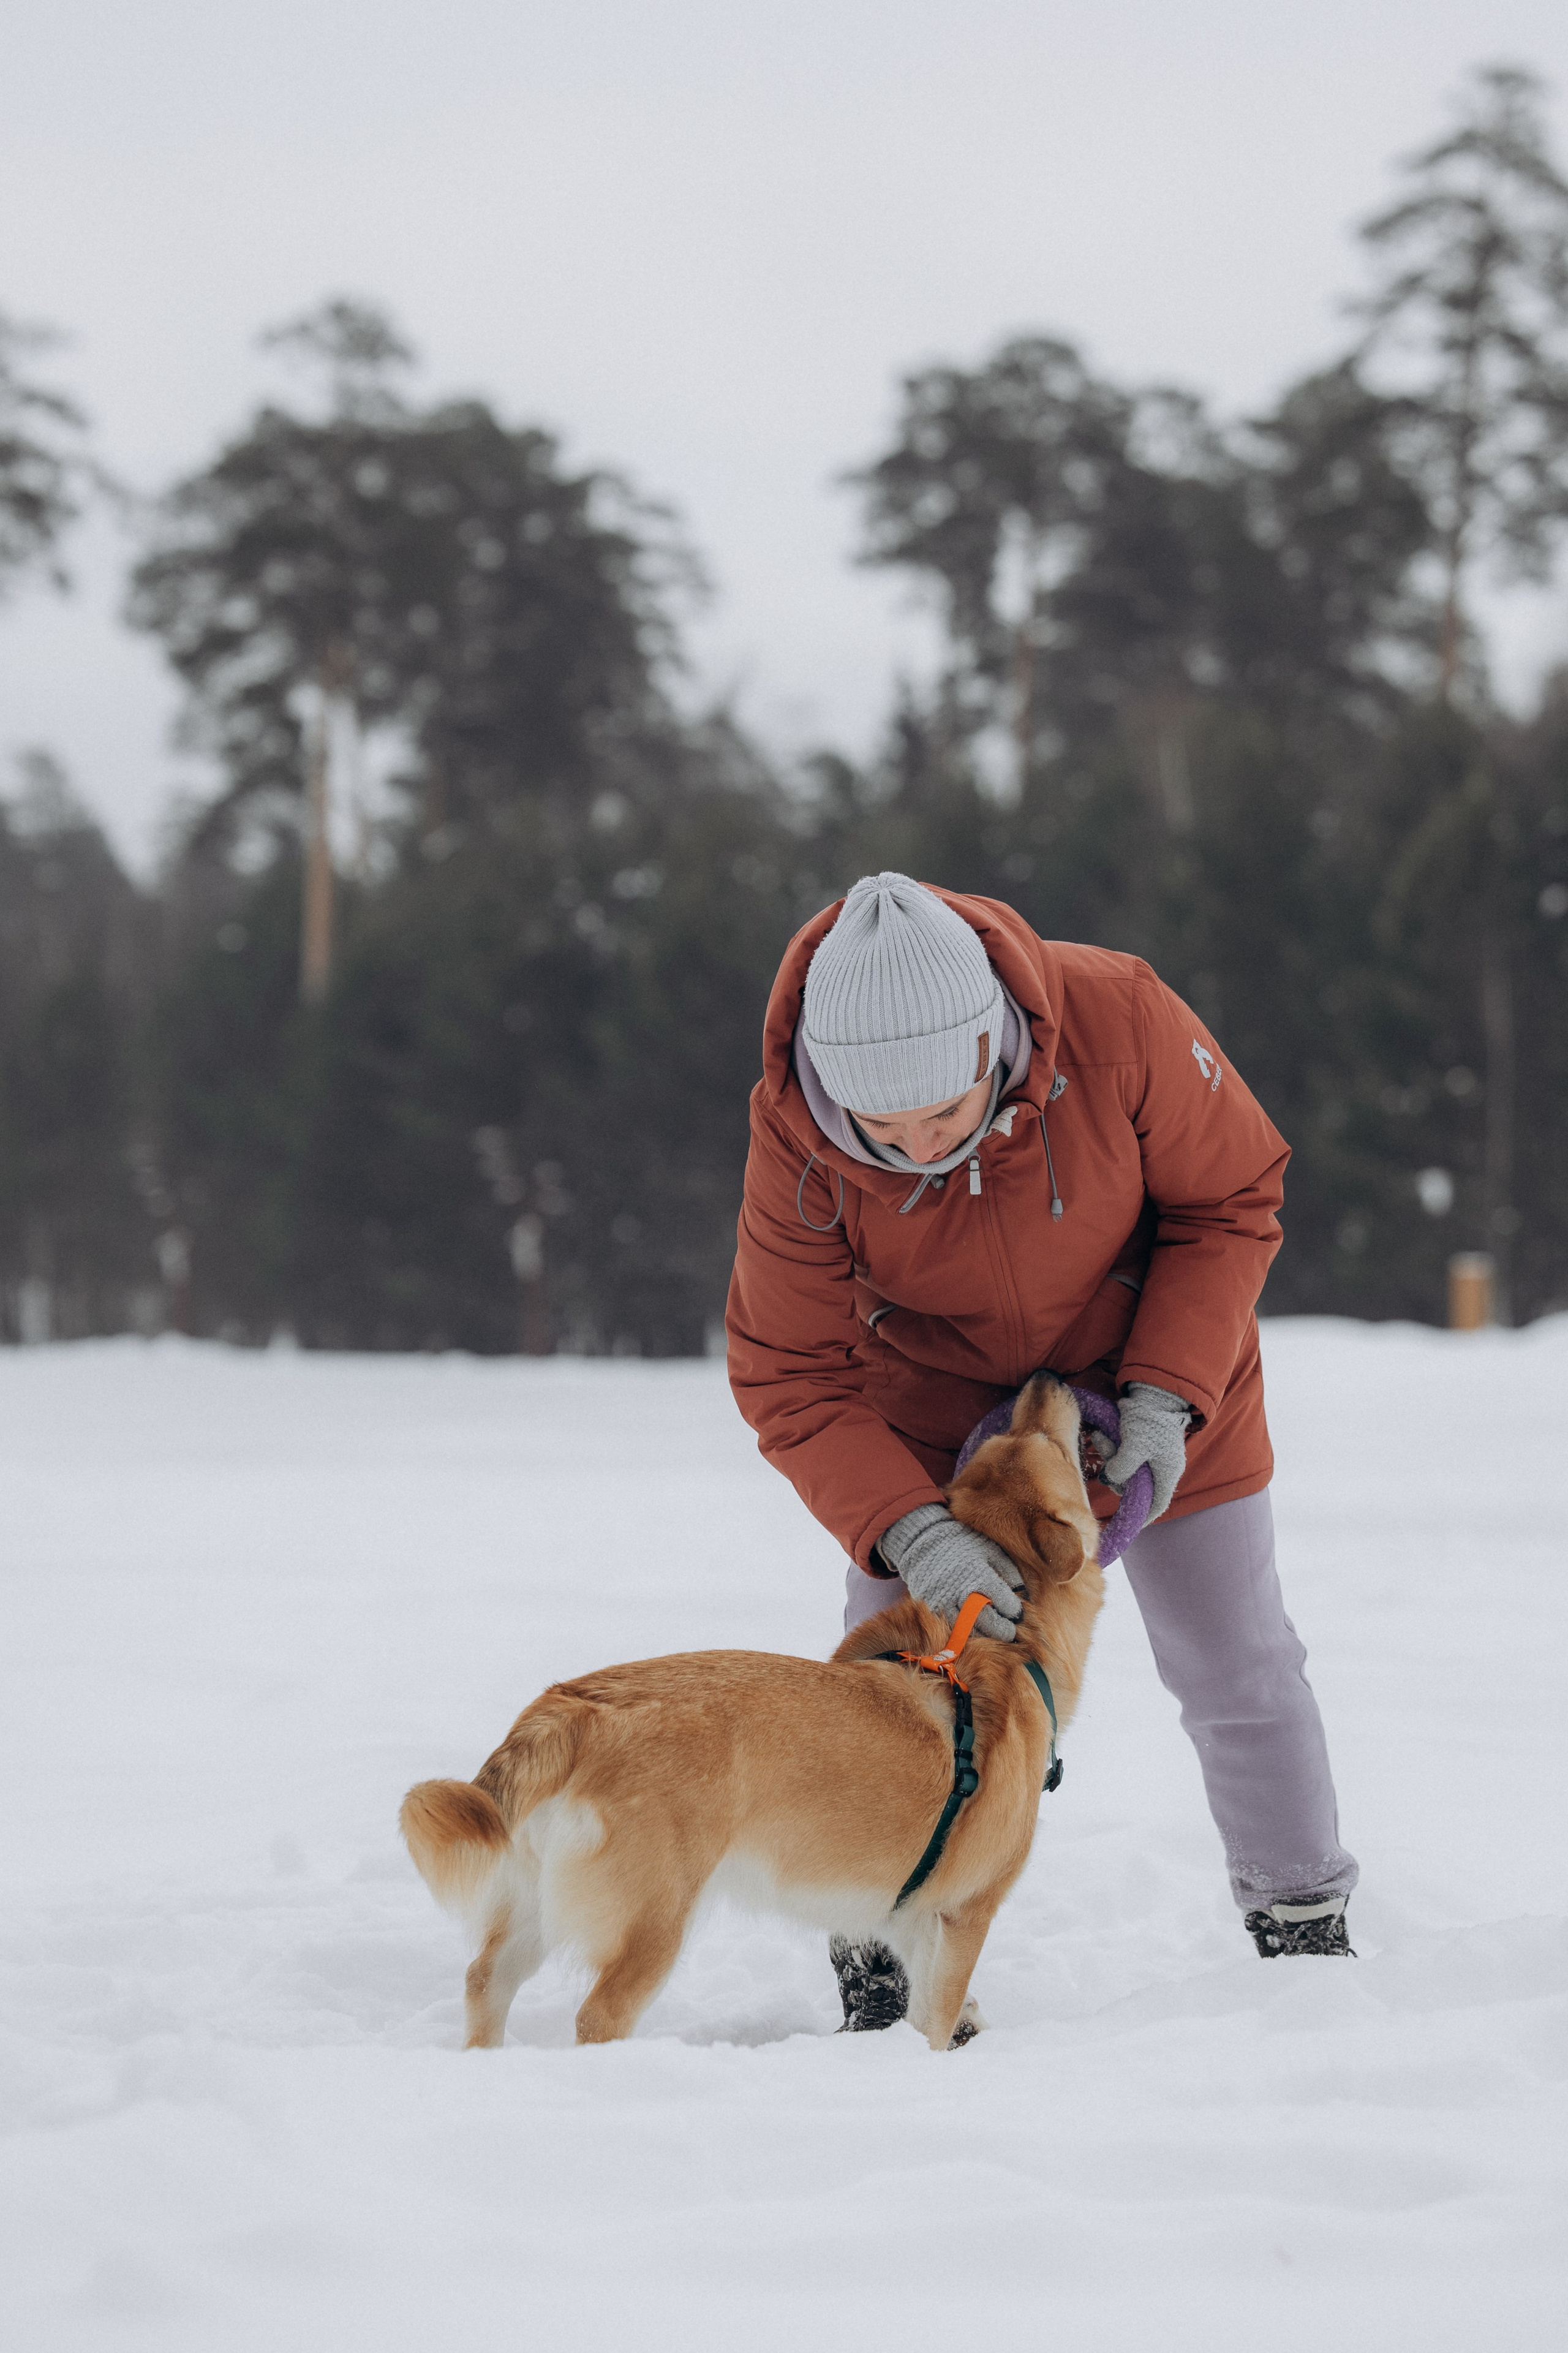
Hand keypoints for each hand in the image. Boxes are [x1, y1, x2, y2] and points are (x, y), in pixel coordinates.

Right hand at [876, 1503, 1024, 1640]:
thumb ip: (1008, 1571)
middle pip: (989, 1622)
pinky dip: (963, 1631)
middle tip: (1010, 1632)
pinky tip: (972, 1628)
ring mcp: (945, 1603)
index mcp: (980, 1576)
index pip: (1005, 1603)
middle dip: (1004, 1630)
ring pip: (969, 1631)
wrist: (923, 1540)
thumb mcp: (990, 1549)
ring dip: (984, 1634)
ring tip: (992, 1632)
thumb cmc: (962, 1543)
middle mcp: (963, 1592)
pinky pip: (949, 1628)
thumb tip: (1022, 1592)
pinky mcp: (931, 1608)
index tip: (1018, 1612)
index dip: (1015, 1611)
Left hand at [1101, 1382, 1190, 1520]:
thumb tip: (1110, 1478)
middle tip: (1106, 1463)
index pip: (1156, 1504)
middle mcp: (1161, 1467)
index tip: (1126, 1522)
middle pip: (1135, 1486)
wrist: (1153, 1390)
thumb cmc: (1149, 1419)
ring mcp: (1152, 1455)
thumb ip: (1122, 1468)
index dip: (1142, 1515)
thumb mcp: (1135, 1446)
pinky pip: (1124, 1454)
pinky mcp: (1142, 1444)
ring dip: (1110, 1457)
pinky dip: (1112, 1449)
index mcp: (1167, 1472)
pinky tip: (1101, 1435)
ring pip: (1126, 1469)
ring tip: (1100, 1438)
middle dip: (1117, 1476)